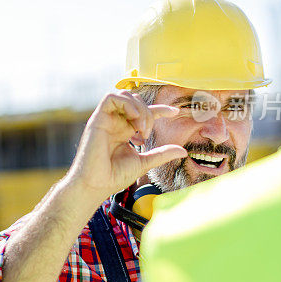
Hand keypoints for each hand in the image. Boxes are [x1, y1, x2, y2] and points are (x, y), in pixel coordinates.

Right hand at [66, 91, 186, 203]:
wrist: (97, 185)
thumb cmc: (114, 176)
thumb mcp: (144, 162)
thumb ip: (161, 154)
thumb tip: (183, 151)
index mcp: (124, 131)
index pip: (143, 113)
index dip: (160, 109)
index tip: (175, 112)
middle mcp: (115, 123)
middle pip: (136, 102)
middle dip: (148, 112)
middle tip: (147, 133)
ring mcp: (106, 120)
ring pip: (124, 96)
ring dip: (138, 108)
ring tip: (141, 128)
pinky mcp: (97, 119)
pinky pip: (110, 98)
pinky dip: (126, 103)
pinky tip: (133, 118)